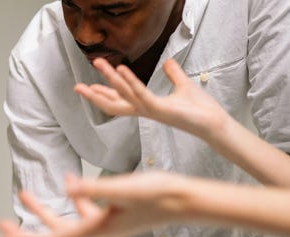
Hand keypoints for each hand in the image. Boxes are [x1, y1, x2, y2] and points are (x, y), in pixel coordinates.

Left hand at [0, 172, 191, 236]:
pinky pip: (84, 212)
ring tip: (25, 195)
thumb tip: (67, 187)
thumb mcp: (124, 189)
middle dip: (27, 231)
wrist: (187, 201)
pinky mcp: (114, 217)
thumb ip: (94, 189)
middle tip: (3, 226)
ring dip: (44, 212)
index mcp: (96, 232)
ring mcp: (106, 227)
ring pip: (66, 223)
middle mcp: (97, 234)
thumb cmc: (159, 195)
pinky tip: (68, 180)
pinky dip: (72, 199)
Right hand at [74, 58, 227, 138]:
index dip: (103, 93)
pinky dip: (130, 82)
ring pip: (123, 95)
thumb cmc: (200, 109)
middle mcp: (143, 110)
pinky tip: (122, 69)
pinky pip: (140, 94)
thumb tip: (168, 62)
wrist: (212, 122)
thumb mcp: (183, 85)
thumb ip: (173, 74)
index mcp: (146, 106)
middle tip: (77, 86)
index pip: (119, 100)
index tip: (88, 86)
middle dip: (94, 94)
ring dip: (110, 79)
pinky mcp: (158, 109)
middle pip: (112, 103)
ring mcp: (149, 110)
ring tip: (99, 64)